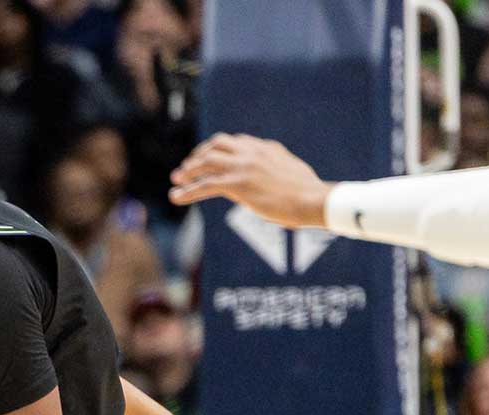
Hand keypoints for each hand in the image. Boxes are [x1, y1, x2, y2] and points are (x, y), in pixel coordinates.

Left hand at [168, 133, 331, 228]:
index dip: (218, 149)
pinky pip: (205, 185)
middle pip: (217, 144)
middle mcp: (252, 152)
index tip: (208, 157)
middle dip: (199, 154)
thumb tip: (275, 172)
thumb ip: (278, 166)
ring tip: (176, 180)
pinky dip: (187, 191)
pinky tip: (176, 197)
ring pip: (206, 162)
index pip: (236, 141)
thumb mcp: (291, 171)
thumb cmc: (308, 192)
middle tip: (187, 167)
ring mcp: (243, 166)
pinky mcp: (237, 184)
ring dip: (188, 171)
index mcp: (266, 148)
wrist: (313, 200)